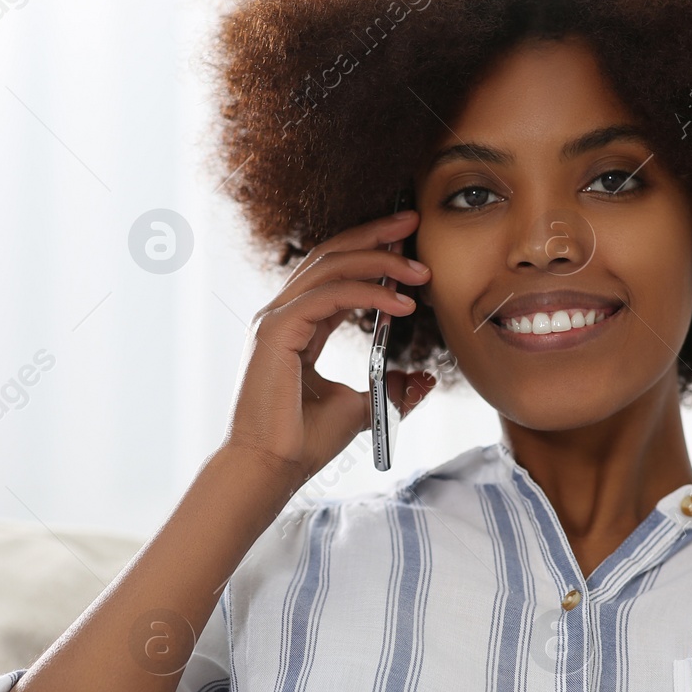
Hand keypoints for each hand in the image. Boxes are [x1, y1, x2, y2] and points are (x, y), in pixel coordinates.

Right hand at [222, 210, 436, 483]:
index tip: (409, 243)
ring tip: (419, 270)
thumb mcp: (359, 408)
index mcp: (296, 326)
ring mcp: (276, 319)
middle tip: (414, 222)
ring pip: (330, 267)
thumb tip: (421, 379)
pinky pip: (328, 296)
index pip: (334, 272)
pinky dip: (368, 294)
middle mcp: (282, 315)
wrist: (270, 469)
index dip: (372, 252)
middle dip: (375, 235)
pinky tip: (401, 303)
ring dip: (379, 261)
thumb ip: (387, 388)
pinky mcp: (276, 331)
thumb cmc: (302, 442)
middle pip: (330, 254)